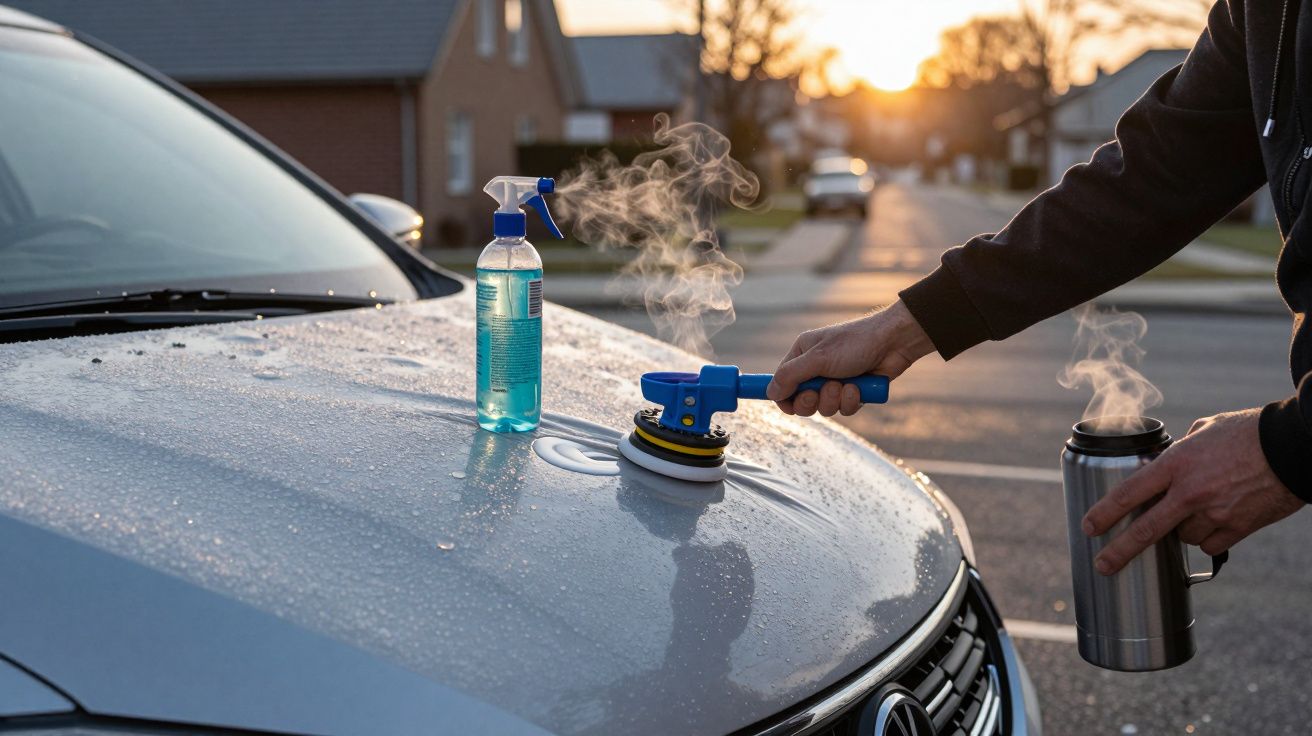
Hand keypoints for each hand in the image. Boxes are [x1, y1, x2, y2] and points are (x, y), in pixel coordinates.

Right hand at [765, 300, 934, 416]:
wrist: (893, 342)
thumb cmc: (855, 342)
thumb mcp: (818, 358)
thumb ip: (790, 376)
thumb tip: (771, 392)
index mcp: (802, 354)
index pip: (782, 382)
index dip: (783, 397)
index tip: (788, 406)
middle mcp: (816, 368)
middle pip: (801, 400)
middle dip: (811, 400)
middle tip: (818, 393)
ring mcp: (835, 381)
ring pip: (824, 407)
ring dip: (834, 399)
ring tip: (847, 384)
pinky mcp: (852, 392)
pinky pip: (844, 409)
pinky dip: (851, 400)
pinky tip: (860, 386)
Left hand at [1082, 408, 1302, 574]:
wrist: (1294, 446)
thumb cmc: (1248, 432)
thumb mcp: (1204, 430)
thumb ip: (1180, 449)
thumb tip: (1168, 460)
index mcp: (1176, 464)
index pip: (1129, 492)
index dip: (1105, 512)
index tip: (1088, 527)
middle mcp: (1191, 492)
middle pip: (1146, 530)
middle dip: (1119, 551)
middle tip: (1102, 565)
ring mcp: (1215, 513)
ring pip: (1182, 537)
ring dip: (1181, 529)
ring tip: (1198, 507)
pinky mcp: (1239, 528)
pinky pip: (1210, 544)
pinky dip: (1209, 537)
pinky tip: (1217, 520)